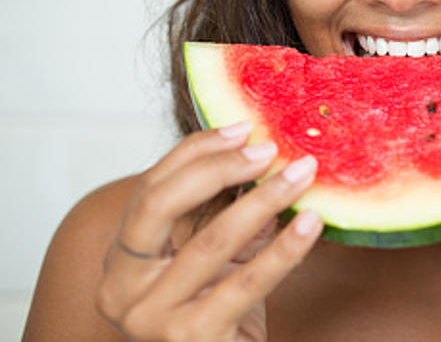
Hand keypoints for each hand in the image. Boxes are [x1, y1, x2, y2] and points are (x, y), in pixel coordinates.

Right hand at [95, 122, 322, 340]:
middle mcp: (121, 290)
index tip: (244, 128)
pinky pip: (246, 282)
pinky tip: (312, 223)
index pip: (150, 189)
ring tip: (303, 174)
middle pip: (159, 206)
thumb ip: (219, 211)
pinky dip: (284, 248)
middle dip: (218, 169)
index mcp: (120, 262)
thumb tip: (259, 149)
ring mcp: (151, 318)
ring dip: (264, 200)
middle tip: (270, 150)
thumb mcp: (214, 256)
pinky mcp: (192, 340)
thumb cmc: (221, 314)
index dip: (197, 152)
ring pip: (211, 241)